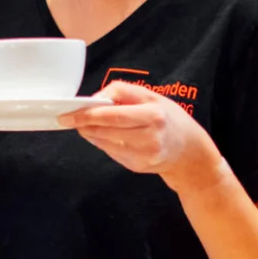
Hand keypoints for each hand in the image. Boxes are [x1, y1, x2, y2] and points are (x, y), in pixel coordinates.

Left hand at [62, 80, 224, 190]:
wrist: (189, 151)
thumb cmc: (169, 118)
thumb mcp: (153, 96)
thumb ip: (124, 92)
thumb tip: (94, 99)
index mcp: (154, 114)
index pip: (114, 113)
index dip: (89, 113)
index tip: (71, 110)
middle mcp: (150, 136)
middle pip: (106, 129)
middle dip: (84, 123)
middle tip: (68, 118)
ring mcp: (143, 154)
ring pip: (104, 142)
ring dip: (89, 133)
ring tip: (84, 125)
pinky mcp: (137, 166)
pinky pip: (110, 152)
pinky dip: (101, 142)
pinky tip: (102, 136)